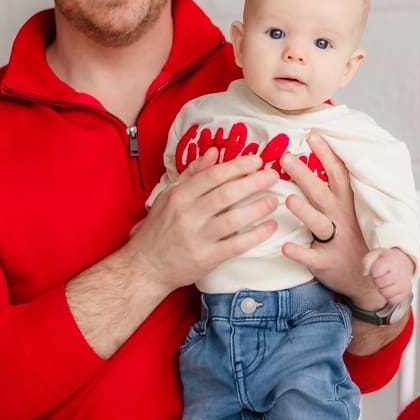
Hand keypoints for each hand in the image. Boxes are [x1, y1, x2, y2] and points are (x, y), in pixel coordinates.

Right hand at [130, 149, 279, 292]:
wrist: (146, 266)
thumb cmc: (159, 229)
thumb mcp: (169, 196)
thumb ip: (192, 174)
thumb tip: (213, 153)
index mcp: (179, 196)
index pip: (213, 175)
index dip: (238, 166)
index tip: (257, 161)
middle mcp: (188, 214)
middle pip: (227, 193)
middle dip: (254, 182)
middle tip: (272, 176)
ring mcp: (198, 237)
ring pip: (234, 218)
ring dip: (258, 207)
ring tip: (274, 200)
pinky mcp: (207, 258)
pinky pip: (237, 245)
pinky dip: (256, 235)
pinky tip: (270, 227)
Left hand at [280, 133, 384, 308]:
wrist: (375, 280)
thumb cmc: (360, 239)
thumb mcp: (359, 212)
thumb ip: (343, 190)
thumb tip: (328, 159)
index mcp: (350, 204)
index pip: (339, 174)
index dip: (327, 154)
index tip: (312, 135)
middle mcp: (342, 219)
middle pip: (323, 193)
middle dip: (305, 175)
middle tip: (287, 159)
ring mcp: (335, 241)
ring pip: (319, 224)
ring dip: (305, 212)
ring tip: (289, 199)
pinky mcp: (326, 263)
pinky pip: (311, 257)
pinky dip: (299, 252)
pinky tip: (286, 247)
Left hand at [363, 248, 413, 304]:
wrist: (403, 264)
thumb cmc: (386, 260)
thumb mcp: (375, 255)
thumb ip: (366, 261)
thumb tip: (365, 273)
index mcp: (391, 262)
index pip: (375, 273)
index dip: (374, 272)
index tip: (378, 269)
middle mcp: (399, 273)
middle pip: (379, 284)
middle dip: (378, 281)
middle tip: (383, 276)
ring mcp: (404, 284)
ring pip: (385, 294)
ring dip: (383, 289)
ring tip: (387, 282)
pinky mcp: (406, 293)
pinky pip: (392, 300)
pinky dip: (389, 296)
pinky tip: (391, 288)